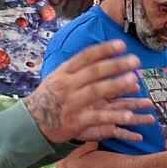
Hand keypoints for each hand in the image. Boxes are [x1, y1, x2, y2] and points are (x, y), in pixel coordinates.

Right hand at [25, 39, 151, 143]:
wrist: (31, 122)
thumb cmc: (48, 98)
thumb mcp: (57, 78)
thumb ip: (75, 68)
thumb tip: (97, 53)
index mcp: (64, 72)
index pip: (85, 57)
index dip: (104, 50)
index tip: (121, 44)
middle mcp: (67, 85)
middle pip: (95, 72)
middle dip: (116, 65)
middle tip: (135, 60)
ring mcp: (72, 103)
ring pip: (97, 91)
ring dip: (117, 85)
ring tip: (135, 81)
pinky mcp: (76, 122)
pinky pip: (98, 117)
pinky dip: (113, 117)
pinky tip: (129, 115)